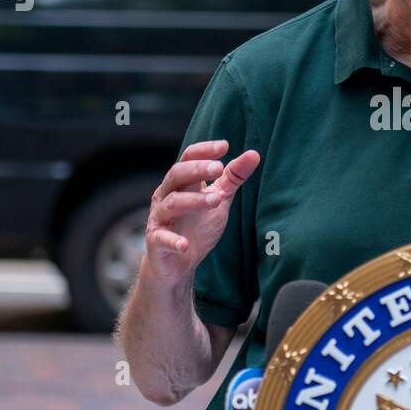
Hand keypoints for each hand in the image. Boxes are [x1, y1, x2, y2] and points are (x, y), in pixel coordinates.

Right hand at [143, 140, 259, 282]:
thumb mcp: (218, 198)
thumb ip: (233, 178)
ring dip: (193, 200)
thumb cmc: (197, 226)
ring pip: (172, 203)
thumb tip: (254, 154)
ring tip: (217, 200)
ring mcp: (160, 218)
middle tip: (218, 168)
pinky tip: (185, 245)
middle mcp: (167, 195)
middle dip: (197, 169)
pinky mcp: (156, 241)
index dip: (204, 151)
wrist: (177, 263)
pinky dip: (173, 241)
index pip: (188, 158)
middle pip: (176, 174)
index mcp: (181, 182)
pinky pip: (162, 239)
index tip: (225, 146)